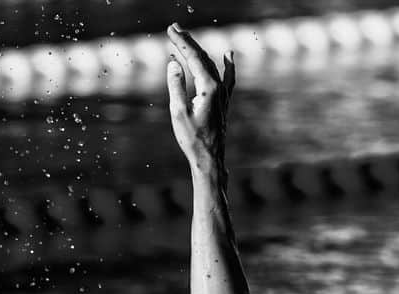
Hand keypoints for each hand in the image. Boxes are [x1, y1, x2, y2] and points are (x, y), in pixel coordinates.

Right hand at [166, 23, 234, 172]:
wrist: (209, 159)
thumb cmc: (192, 138)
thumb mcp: (178, 112)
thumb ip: (176, 85)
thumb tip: (173, 63)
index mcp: (209, 87)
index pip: (193, 57)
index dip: (181, 42)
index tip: (169, 30)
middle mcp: (219, 87)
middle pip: (203, 57)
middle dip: (188, 42)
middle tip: (173, 28)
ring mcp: (224, 94)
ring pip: (212, 65)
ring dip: (198, 51)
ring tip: (186, 39)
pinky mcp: (224, 102)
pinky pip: (227, 77)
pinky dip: (227, 64)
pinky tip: (229, 55)